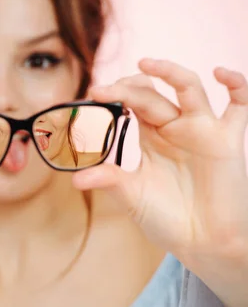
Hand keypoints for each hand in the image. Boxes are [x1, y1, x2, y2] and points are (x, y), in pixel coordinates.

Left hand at [73, 59, 247, 274]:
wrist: (203, 243)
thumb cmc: (167, 218)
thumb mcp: (132, 196)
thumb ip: (109, 180)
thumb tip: (75, 179)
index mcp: (151, 137)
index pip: (132, 104)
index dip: (114, 97)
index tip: (91, 97)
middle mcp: (176, 128)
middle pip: (152, 95)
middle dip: (127, 89)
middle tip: (103, 90)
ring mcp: (203, 130)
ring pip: (189, 88)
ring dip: (169, 71)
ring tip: (144, 63)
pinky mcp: (229, 140)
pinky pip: (241, 105)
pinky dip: (238, 84)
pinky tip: (221, 73)